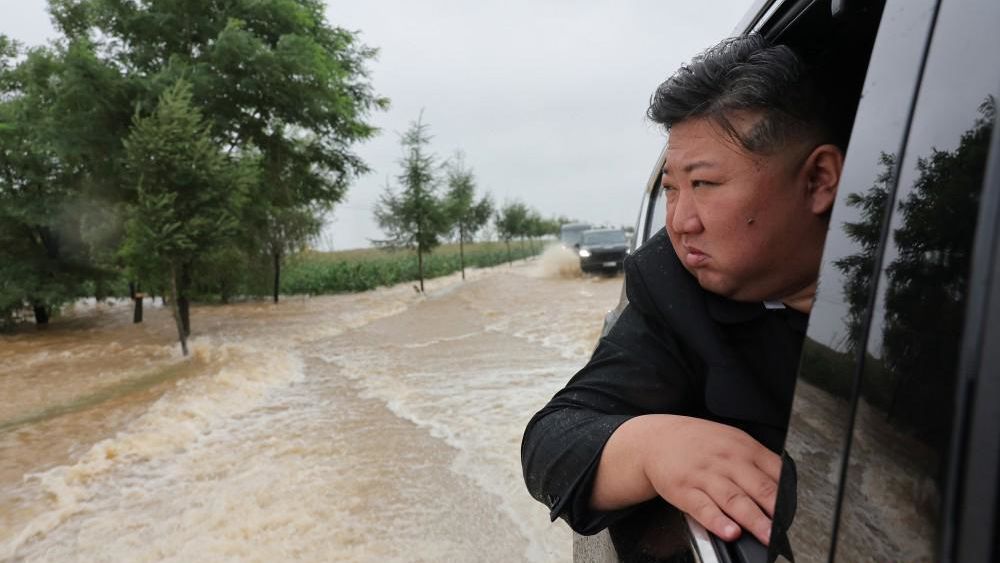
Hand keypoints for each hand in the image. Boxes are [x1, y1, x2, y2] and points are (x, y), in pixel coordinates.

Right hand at [592, 415, 780, 544]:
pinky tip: (728, 531)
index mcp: (743, 448)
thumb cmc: (698, 443)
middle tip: (786, 530)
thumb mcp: (732, 441)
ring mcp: (705, 476)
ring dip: (752, 519)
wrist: (656, 438)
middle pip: (757, 487)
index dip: (788, 496)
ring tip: (765, 535)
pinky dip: (717, 521)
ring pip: (734, 499)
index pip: (774, 472)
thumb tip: (785, 487)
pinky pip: (703, 508)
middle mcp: (726, 461)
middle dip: (775, 511)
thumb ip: (758, 462)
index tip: (795, 514)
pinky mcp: (684, 490)